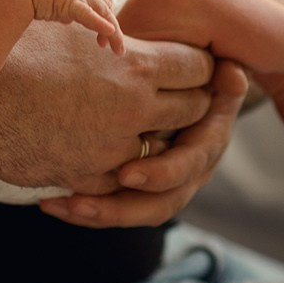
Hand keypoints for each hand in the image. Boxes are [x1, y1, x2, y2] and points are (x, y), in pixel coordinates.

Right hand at [0, 19, 217, 193]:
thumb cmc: (9, 47)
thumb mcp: (55, 8)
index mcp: (135, 67)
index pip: (200, 65)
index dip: (199, 60)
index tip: (187, 57)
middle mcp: (133, 112)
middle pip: (196, 109)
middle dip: (193, 97)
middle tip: (177, 89)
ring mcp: (113, 152)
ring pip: (169, 148)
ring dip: (164, 132)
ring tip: (146, 116)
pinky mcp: (88, 178)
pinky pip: (131, 177)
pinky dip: (131, 162)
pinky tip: (113, 143)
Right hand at [18, 0, 124, 51]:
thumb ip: (63, 7)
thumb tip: (68, 20)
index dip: (107, 8)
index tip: (107, 26)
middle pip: (107, 4)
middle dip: (113, 25)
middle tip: (114, 47)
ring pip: (104, 11)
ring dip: (113, 32)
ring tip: (117, 50)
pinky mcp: (69, 2)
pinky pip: (89, 14)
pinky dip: (101, 23)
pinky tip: (110, 32)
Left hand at [38, 58, 247, 228]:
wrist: (191, 83)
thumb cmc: (198, 70)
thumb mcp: (212, 71)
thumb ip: (221, 76)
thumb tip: (233, 75)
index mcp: (207, 145)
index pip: (186, 168)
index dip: (159, 173)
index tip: (125, 174)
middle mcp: (189, 172)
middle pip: (157, 204)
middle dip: (116, 208)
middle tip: (77, 201)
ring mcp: (165, 183)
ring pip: (132, 212)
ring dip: (94, 212)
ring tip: (57, 204)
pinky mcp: (138, 186)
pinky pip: (114, 206)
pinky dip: (83, 207)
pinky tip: (50, 202)